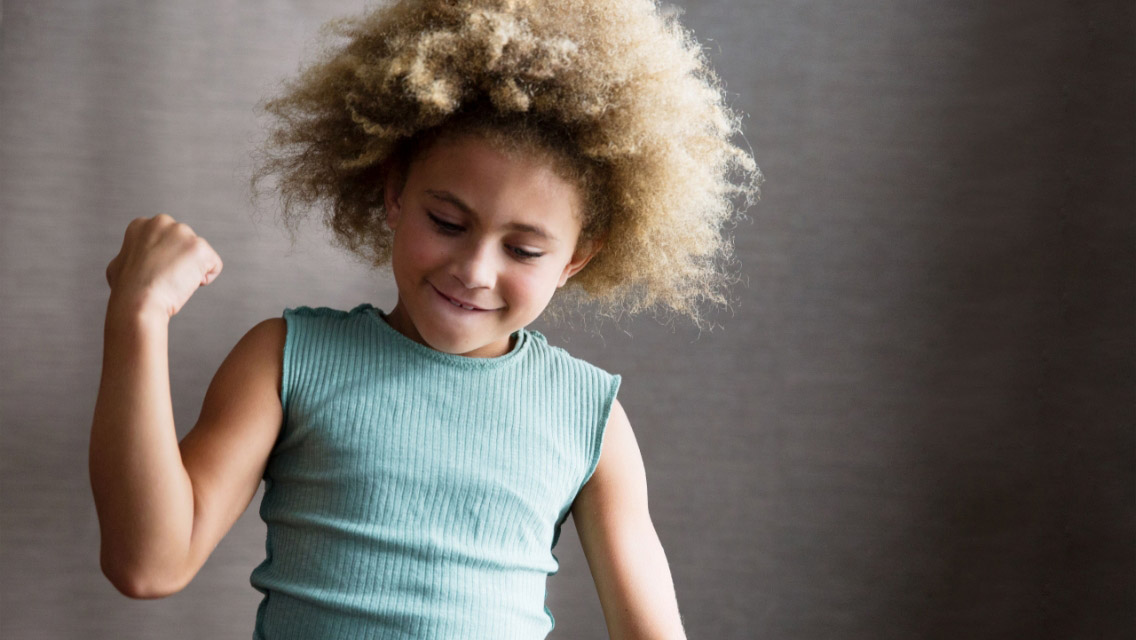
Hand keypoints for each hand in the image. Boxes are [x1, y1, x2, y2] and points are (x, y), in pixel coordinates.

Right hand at [105, 214, 222, 319]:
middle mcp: (163, 222)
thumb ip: (132, 255)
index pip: (167, 242)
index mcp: (142, 224)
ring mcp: (182, 233)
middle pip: (184, 246)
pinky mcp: (200, 247)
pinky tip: (186, 284)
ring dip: (191, 271)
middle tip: (162, 277)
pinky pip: (214, 265)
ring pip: (199, 256)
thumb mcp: (119, 265)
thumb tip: (135, 259)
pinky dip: (205, 278)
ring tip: (172, 281)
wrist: (138, 301)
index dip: (161, 261)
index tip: (151, 271)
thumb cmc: (127, 290)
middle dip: (178, 263)